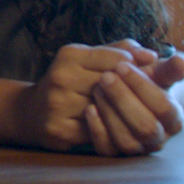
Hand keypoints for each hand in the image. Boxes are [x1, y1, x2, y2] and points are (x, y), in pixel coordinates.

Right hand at [14, 43, 145, 152]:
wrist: (31, 112)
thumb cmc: (71, 82)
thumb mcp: (90, 59)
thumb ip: (121, 51)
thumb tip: (152, 56)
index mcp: (70, 54)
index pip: (117, 59)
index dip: (135, 71)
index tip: (142, 77)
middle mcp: (61, 76)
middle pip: (114, 86)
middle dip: (129, 94)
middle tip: (139, 99)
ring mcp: (58, 103)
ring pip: (107, 111)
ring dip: (118, 114)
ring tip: (123, 113)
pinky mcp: (59, 129)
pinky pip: (97, 132)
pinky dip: (105, 130)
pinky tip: (105, 126)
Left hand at [82, 40, 183, 156]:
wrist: (136, 95)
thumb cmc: (150, 80)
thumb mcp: (161, 71)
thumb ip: (170, 67)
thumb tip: (180, 62)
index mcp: (174, 119)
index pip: (163, 107)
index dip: (142, 86)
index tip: (121, 66)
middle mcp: (158, 138)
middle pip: (146, 127)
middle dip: (123, 99)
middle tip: (106, 77)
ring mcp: (137, 147)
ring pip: (127, 141)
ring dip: (110, 113)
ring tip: (97, 88)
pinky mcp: (115, 151)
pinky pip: (106, 149)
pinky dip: (97, 130)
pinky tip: (90, 108)